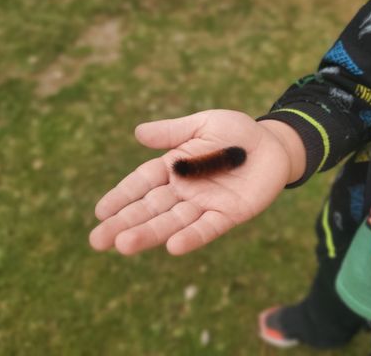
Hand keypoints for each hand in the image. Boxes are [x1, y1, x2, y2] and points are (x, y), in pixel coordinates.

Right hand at [89, 109, 304, 254]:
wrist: (273, 144)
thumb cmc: (236, 132)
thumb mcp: (203, 124)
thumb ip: (173, 131)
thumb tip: (137, 132)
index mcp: (174, 166)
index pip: (142, 183)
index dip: (122, 196)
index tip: (100, 212)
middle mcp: (185, 189)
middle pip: (150, 208)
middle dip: (124, 223)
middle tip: (97, 241)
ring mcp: (206, 203)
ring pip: (172, 221)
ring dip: (149, 233)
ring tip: (124, 245)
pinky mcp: (229, 214)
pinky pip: (208, 228)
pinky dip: (191, 238)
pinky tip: (173, 247)